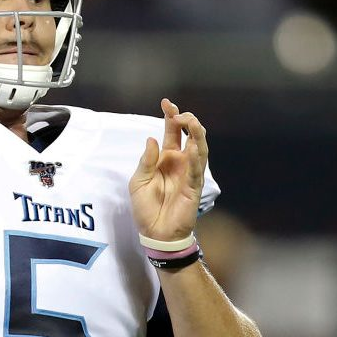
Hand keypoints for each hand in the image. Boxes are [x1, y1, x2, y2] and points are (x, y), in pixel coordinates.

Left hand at [129, 98, 207, 241]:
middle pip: (188, 135)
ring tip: (191, 121)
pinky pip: (197, 169)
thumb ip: (146, 160)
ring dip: (196, 134)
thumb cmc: (145, 207)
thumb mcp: (138, 181)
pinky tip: (192, 146)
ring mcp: (189, 173)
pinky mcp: (194, 187)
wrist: (155, 233)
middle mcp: (179, 162)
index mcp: (165, 158)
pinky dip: (195, 157)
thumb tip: (152, 138)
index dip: (170, 117)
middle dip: (186, 120)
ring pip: (198, 148)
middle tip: (178, 113)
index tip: (166, 103)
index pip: (171, 132)